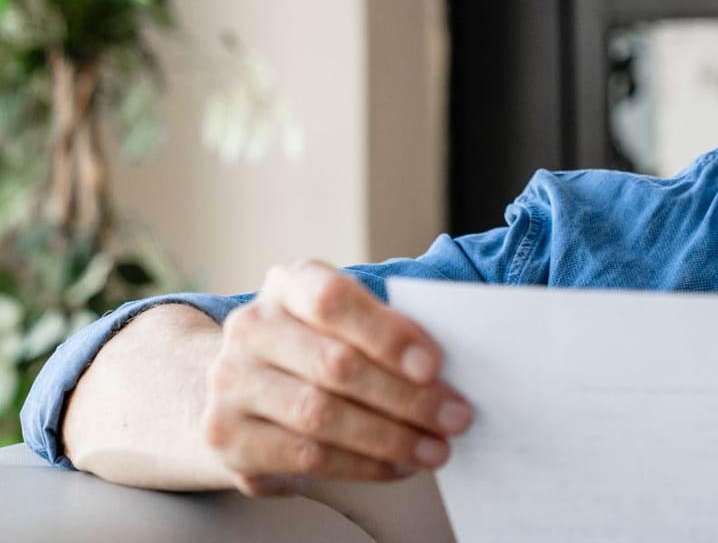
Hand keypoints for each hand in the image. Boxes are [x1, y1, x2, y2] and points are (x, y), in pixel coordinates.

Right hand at [202, 260, 471, 495]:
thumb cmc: (319, 346)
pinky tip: (397, 466)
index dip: (387, 333)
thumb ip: (388, 332)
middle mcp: (251, 329)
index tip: (435, 366)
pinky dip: (362, 465)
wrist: (245, 387)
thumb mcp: (349, 322)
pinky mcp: (227, 436)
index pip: (333, 300)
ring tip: (435, 449)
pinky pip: (305, 456)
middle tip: (455, 418)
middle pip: (335, 364)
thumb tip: (446, 373)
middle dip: (407, 397)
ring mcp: (231, 383)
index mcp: (288, 285)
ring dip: (390, 438)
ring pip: (320, 415)